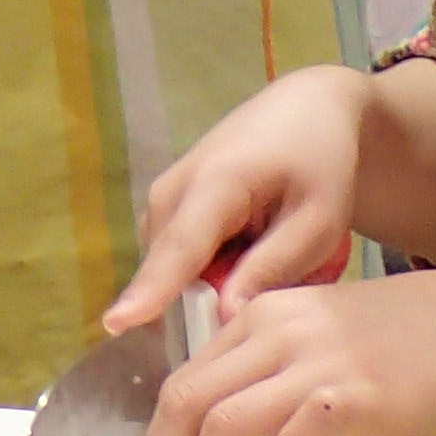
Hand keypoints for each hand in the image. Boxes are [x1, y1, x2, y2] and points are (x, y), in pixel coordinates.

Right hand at [109, 65, 374, 331]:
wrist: (305, 111)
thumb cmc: (319, 164)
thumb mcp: (318, 221)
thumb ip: (272, 268)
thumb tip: (224, 317)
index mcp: (215, 183)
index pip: (179, 248)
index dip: (149, 290)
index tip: (116, 324)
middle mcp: (172, 190)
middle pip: (172, 273)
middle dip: (211, 302)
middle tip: (276, 285)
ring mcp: (162, 199)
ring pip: (176, 271)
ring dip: (218, 283)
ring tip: (272, 255)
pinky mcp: (165, 210)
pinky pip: (180, 261)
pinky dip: (215, 268)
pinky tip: (253, 247)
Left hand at [128, 271, 435, 435]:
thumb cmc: (399, 343)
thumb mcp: (316, 337)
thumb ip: (265, 370)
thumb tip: (214, 432)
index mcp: (260, 317)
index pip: (184, 382)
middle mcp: (277, 332)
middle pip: (187, 403)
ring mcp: (314, 362)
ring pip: (224, 425)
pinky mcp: (353, 395)